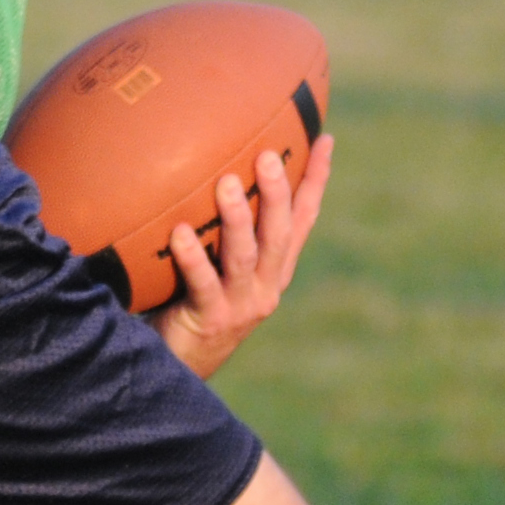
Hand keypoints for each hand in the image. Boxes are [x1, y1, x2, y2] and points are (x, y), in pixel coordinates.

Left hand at [152, 133, 333, 380]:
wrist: (180, 366)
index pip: (303, 218)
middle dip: (278, 192)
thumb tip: (203, 168)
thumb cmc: (191, 302)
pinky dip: (193, 258)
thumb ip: (218, 227)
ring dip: (238, 218)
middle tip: (268, 154)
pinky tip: (179, 233)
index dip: (316, 180)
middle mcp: (267, 285)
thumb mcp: (216, 263)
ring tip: (225, 184)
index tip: (325, 138)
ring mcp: (242, 304)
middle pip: (281, 233)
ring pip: (245, 256)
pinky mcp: (212, 319)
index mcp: (276, 268)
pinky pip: (202, 283)